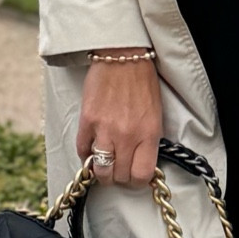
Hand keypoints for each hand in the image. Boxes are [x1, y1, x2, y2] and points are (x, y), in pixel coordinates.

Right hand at [77, 57, 162, 185]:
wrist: (123, 57)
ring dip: (101, 171)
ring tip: (102, 165)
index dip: (136, 180)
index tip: (133, 176)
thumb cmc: (142, 82)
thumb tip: (139, 160)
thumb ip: (148, 140)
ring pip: (100, 169)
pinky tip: (90, 149)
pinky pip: (82, 149)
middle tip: (117, 169)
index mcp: (148, 134)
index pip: (141, 174)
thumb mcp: (156, 114)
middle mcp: (127, 135)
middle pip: (119, 175)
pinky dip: (85, 154)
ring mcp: (105, 129)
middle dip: (118, 177)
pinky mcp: (87, 120)